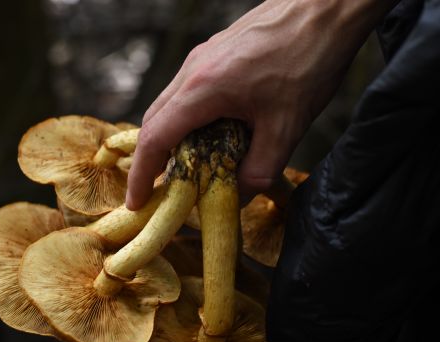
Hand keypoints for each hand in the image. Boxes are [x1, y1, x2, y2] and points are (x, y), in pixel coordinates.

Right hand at [126, 0, 397, 209]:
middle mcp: (192, 71)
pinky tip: (207, 132)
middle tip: (158, 188)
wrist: (326, 8)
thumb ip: (260, 168)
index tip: (135, 200)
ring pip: (169, 105)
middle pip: (154, 121)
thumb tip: (241, 194)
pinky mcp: (214, 53)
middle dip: (150, 158)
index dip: (141, 174)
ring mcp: (201, 58)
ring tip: (184, 166)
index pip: (155, 139)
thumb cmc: (308, 58)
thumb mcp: (287, 126)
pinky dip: (186, 119)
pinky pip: (186, 91)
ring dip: (169, 137)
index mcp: (203, 89)